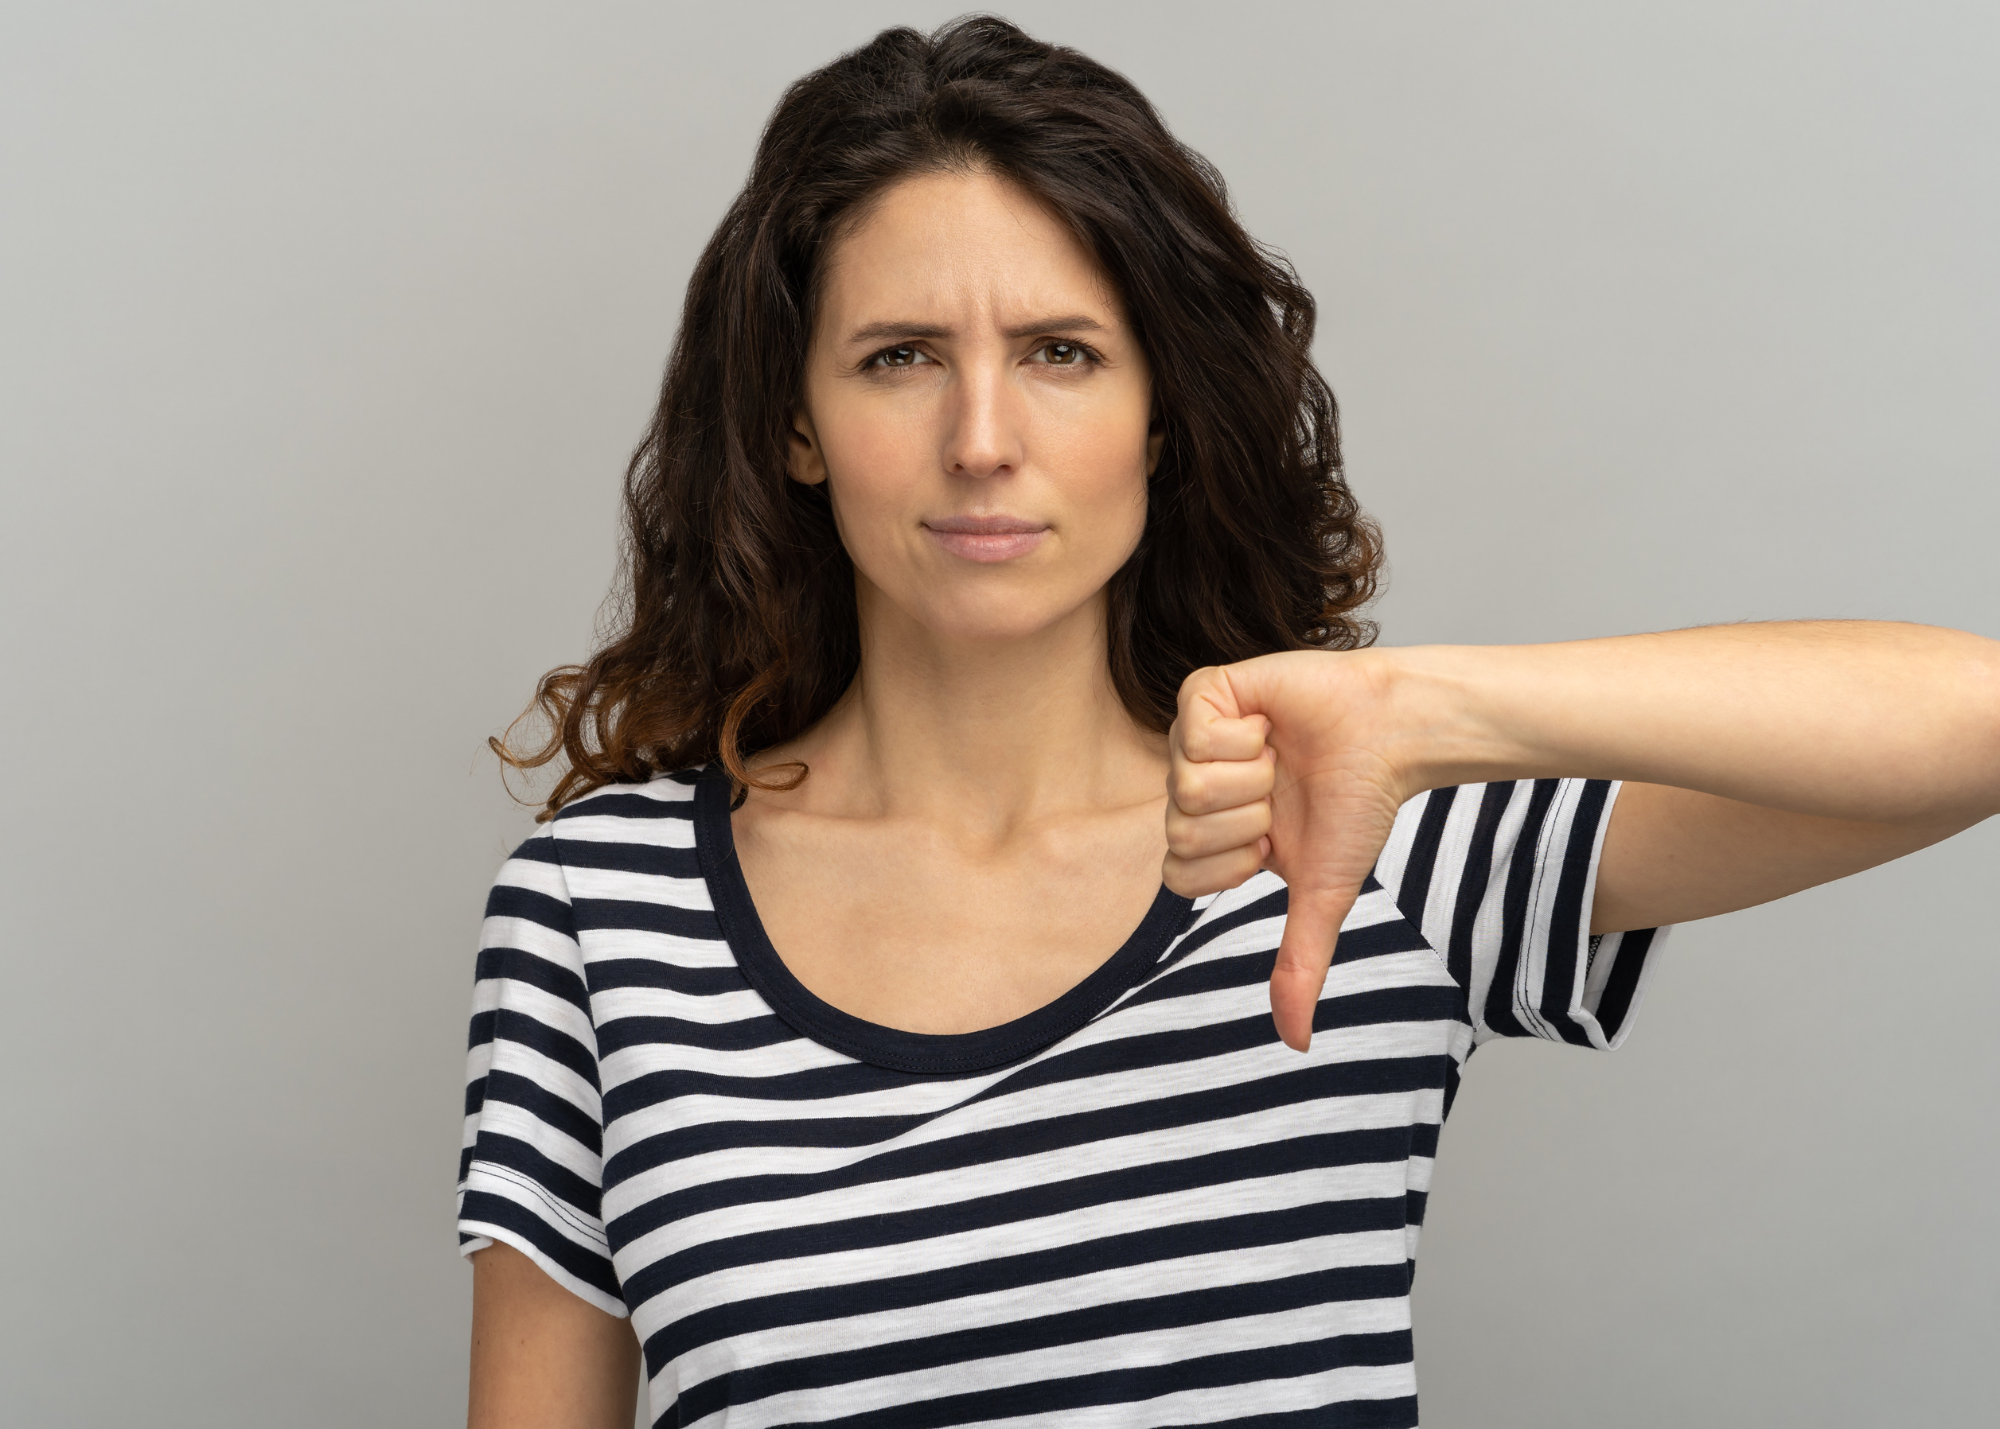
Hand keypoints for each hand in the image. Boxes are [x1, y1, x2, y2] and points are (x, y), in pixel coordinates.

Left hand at [1163, 650, 1413, 1051]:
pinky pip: (1194, 732)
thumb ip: (1299, 965)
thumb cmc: (1358, 806)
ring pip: (1185, 784)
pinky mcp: (1205, 692)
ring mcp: (1193, 739)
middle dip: (1248, 820)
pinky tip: (1270, 725)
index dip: (1232, 863)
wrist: (1393, 736)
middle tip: (1282, 794)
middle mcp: (1193, 787)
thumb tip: (1295, 1044)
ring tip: (1279, 757)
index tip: (1273, 841)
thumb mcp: (1322, 896)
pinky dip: (1245, 735)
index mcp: (1210, 834)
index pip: (1177, 874)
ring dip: (1252, 778)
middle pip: (1179, 831)